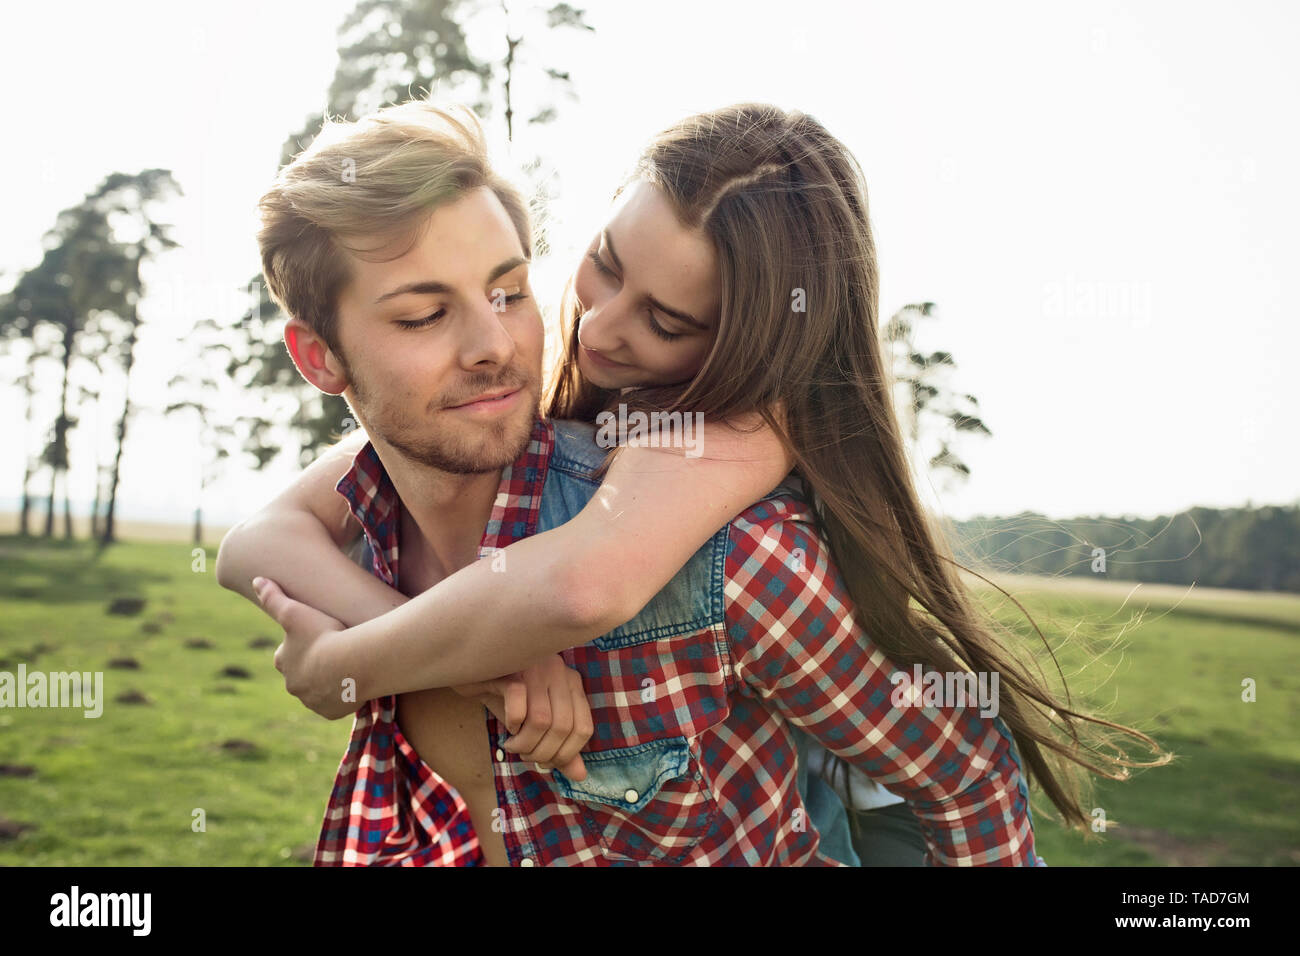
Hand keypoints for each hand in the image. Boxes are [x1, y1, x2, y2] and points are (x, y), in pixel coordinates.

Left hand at [253, 576, 353, 719]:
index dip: (301, 644)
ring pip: (319, 689)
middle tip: (335, 651)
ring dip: (329, 681)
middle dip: (315, 665)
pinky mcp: (331, 712)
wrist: (351, 665)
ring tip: (347, 667)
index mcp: (283, 663)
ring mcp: (313, 701)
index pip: (287, 654)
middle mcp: (294, 685)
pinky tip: (352, 684)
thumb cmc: (322, 635)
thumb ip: (273, 597)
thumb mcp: (294, 611)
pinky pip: (335, 704)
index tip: (316, 637)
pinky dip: (342, 696)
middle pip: (303, 674)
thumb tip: (256, 580)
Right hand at [452, 654, 592, 780]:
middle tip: (524, 755)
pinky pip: (518, 702)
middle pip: (563, 727)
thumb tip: (580, 776)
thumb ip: (559, 747)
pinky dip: (513, 722)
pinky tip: (508, 727)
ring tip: (513, 745)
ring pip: (542, 720)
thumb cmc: (507, 699)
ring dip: (526, 743)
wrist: (474, 674)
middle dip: (542, 753)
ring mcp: (536, 667)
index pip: (584, 729)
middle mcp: (559, 671)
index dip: (565, 754)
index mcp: (572, 684)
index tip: (545, 761)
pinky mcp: (511, 668)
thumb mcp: (536, 724)